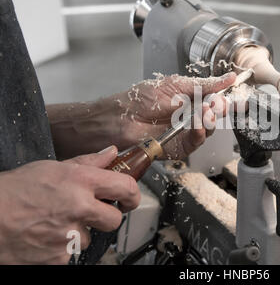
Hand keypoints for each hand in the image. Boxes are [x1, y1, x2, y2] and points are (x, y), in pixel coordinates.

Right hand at [0, 146, 138, 263]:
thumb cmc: (14, 190)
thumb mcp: (52, 167)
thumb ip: (87, 162)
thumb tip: (111, 153)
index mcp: (80, 181)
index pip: (126, 187)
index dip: (133, 195)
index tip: (130, 198)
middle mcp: (79, 207)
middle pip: (115, 219)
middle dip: (106, 217)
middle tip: (92, 212)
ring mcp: (70, 235)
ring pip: (90, 237)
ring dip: (78, 232)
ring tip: (55, 222)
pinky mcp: (60, 257)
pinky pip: (72, 253)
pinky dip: (62, 247)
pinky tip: (45, 235)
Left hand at [112, 73, 235, 158]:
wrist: (121, 117)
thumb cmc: (141, 99)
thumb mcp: (176, 85)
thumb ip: (203, 85)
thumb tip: (227, 79)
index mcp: (191, 99)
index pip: (215, 99)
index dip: (224, 96)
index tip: (233, 91)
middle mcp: (190, 116)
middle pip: (215, 115)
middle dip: (219, 109)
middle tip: (217, 104)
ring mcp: (186, 133)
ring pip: (208, 130)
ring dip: (209, 120)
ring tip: (204, 112)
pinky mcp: (180, 147)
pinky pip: (196, 143)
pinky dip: (199, 134)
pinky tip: (196, 125)